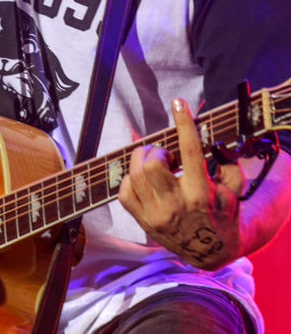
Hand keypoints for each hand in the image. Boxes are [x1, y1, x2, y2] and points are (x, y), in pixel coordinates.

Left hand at [118, 98, 244, 268]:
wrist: (212, 252)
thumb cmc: (223, 212)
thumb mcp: (233, 187)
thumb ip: (226, 161)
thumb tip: (213, 138)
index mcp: (200, 193)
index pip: (190, 151)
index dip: (184, 123)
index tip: (178, 103)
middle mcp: (176, 205)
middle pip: (152, 163)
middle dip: (156, 149)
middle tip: (165, 153)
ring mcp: (156, 215)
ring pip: (135, 175)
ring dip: (142, 160)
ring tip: (155, 162)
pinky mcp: (143, 222)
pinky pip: (124, 192)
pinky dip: (131, 180)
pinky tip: (144, 180)